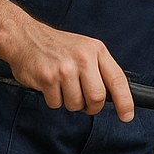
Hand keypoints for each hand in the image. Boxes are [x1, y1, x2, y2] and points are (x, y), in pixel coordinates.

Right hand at [3, 18, 134, 121]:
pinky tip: (50, 84)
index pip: (118, 80)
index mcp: (97, 50)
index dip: (125, 102)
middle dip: (91, 106)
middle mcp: (83, 58)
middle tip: (85, 103)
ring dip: (70, 102)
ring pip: (76, 104)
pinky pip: (56, 104)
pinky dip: (54, 100)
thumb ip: (100, 69)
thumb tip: (114, 96)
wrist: (26, 37)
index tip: (127, 116)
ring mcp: (65, 68)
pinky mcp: (47, 78)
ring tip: (64, 86)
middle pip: (97, 98)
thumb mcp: (86, 49)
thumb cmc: (58, 47)